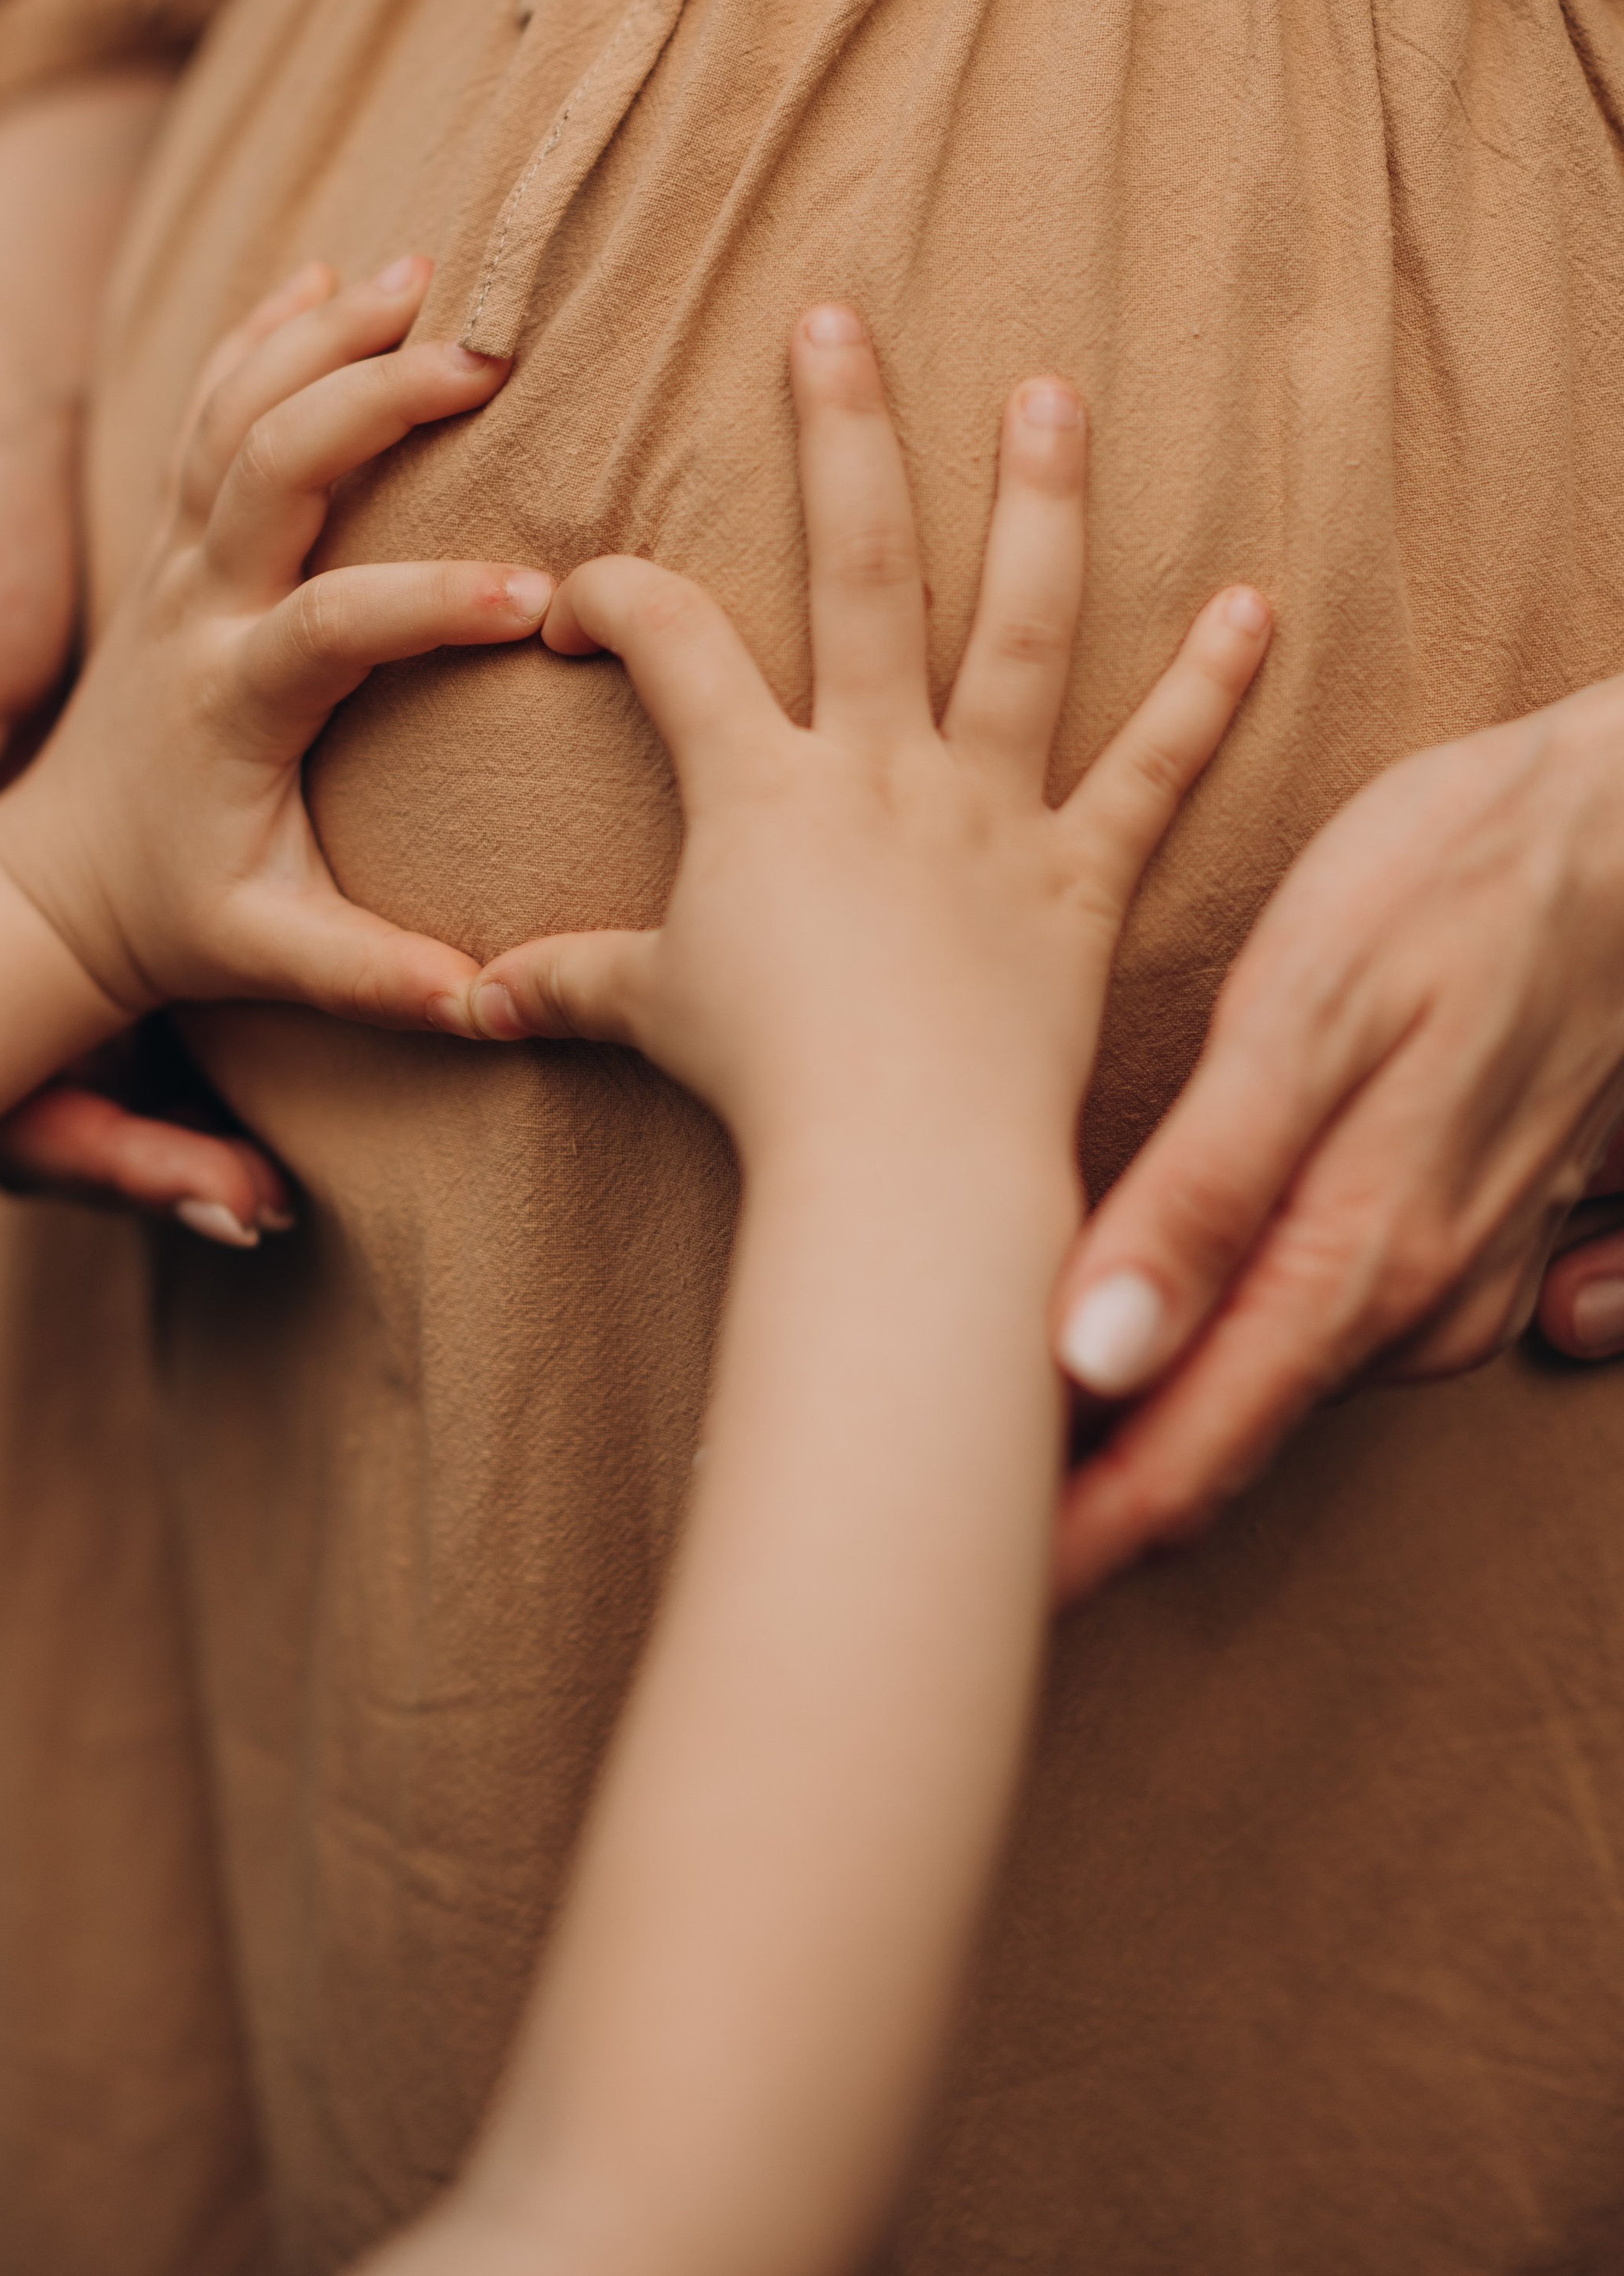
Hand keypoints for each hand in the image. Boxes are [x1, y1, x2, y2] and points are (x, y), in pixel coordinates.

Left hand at [0, 258, 553, 1020]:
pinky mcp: (171, 541)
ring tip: (424, 268)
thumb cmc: (180, 918)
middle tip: (486, 350)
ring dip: (322, 331)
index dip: (425, 604)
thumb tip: (490, 1003)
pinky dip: (264, 333)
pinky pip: (208, 409)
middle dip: (371, 395)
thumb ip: (374, 975)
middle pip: (265, 464)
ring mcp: (173, 562)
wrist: (53, 883)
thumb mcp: (275, 955)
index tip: (536, 599)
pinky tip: (329, 275)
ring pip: (232, 408)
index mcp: (228, 702)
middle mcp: (191, 610)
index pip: (328, 626)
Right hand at [450, 305, 1271, 1170]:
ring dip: (1038, 504)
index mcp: (762, 786)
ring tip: (1049, 394)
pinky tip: (1250, 606)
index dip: (617, 595)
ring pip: (1019, 628)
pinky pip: (1153, 771)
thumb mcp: (650, 1016)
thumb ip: (570, 984)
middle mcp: (879, 767)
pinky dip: (1206, 692)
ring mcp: (989, 811)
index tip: (583, 594)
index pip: (672, 641)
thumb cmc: (766, 1086)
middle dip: (843, 432)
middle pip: (861, 565)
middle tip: (839, 318)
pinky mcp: (1081, 878)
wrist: (900, 1165)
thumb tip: (469, 1000)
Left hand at [1049, 678, 1623, 1601]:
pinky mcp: (1506, 1229)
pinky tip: (1203, 1344)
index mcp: (1353, 1261)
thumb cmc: (1461, 882)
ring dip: (1185, 1414)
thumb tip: (1090, 1360)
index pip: (1185, 1456)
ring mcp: (1474, 1272)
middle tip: (965, 1528)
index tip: (961, 1585)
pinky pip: (1386, 1334)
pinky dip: (1287, 1358)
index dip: (1066, 1539)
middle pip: (1233, 1434)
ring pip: (1298, 1380)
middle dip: (1105, 1493)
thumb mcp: (1309, 1012)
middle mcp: (1418, 1302)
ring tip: (1043, 1431)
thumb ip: (1203, 1193)